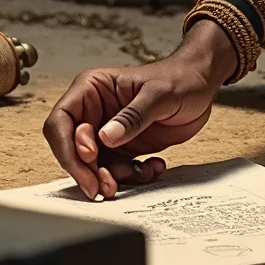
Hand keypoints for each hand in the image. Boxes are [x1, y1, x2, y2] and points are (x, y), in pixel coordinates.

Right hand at [43, 25, 234, 199]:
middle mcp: (94, 112)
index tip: (89, 161)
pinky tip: (152, 168)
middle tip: (104, 187)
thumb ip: (132, 116)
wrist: (202, 85)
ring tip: (134, 175)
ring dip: (108, 178)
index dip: (68, 145)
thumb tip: (104, 137)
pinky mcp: (122, 148)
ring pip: (92, 166)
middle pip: (71, 149)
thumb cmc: (180, 78)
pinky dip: (130, 177)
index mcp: (92, 89)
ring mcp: (107, 132)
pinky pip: (115, 171)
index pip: (61, 120)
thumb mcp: (159, 94)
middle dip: (86, 171)